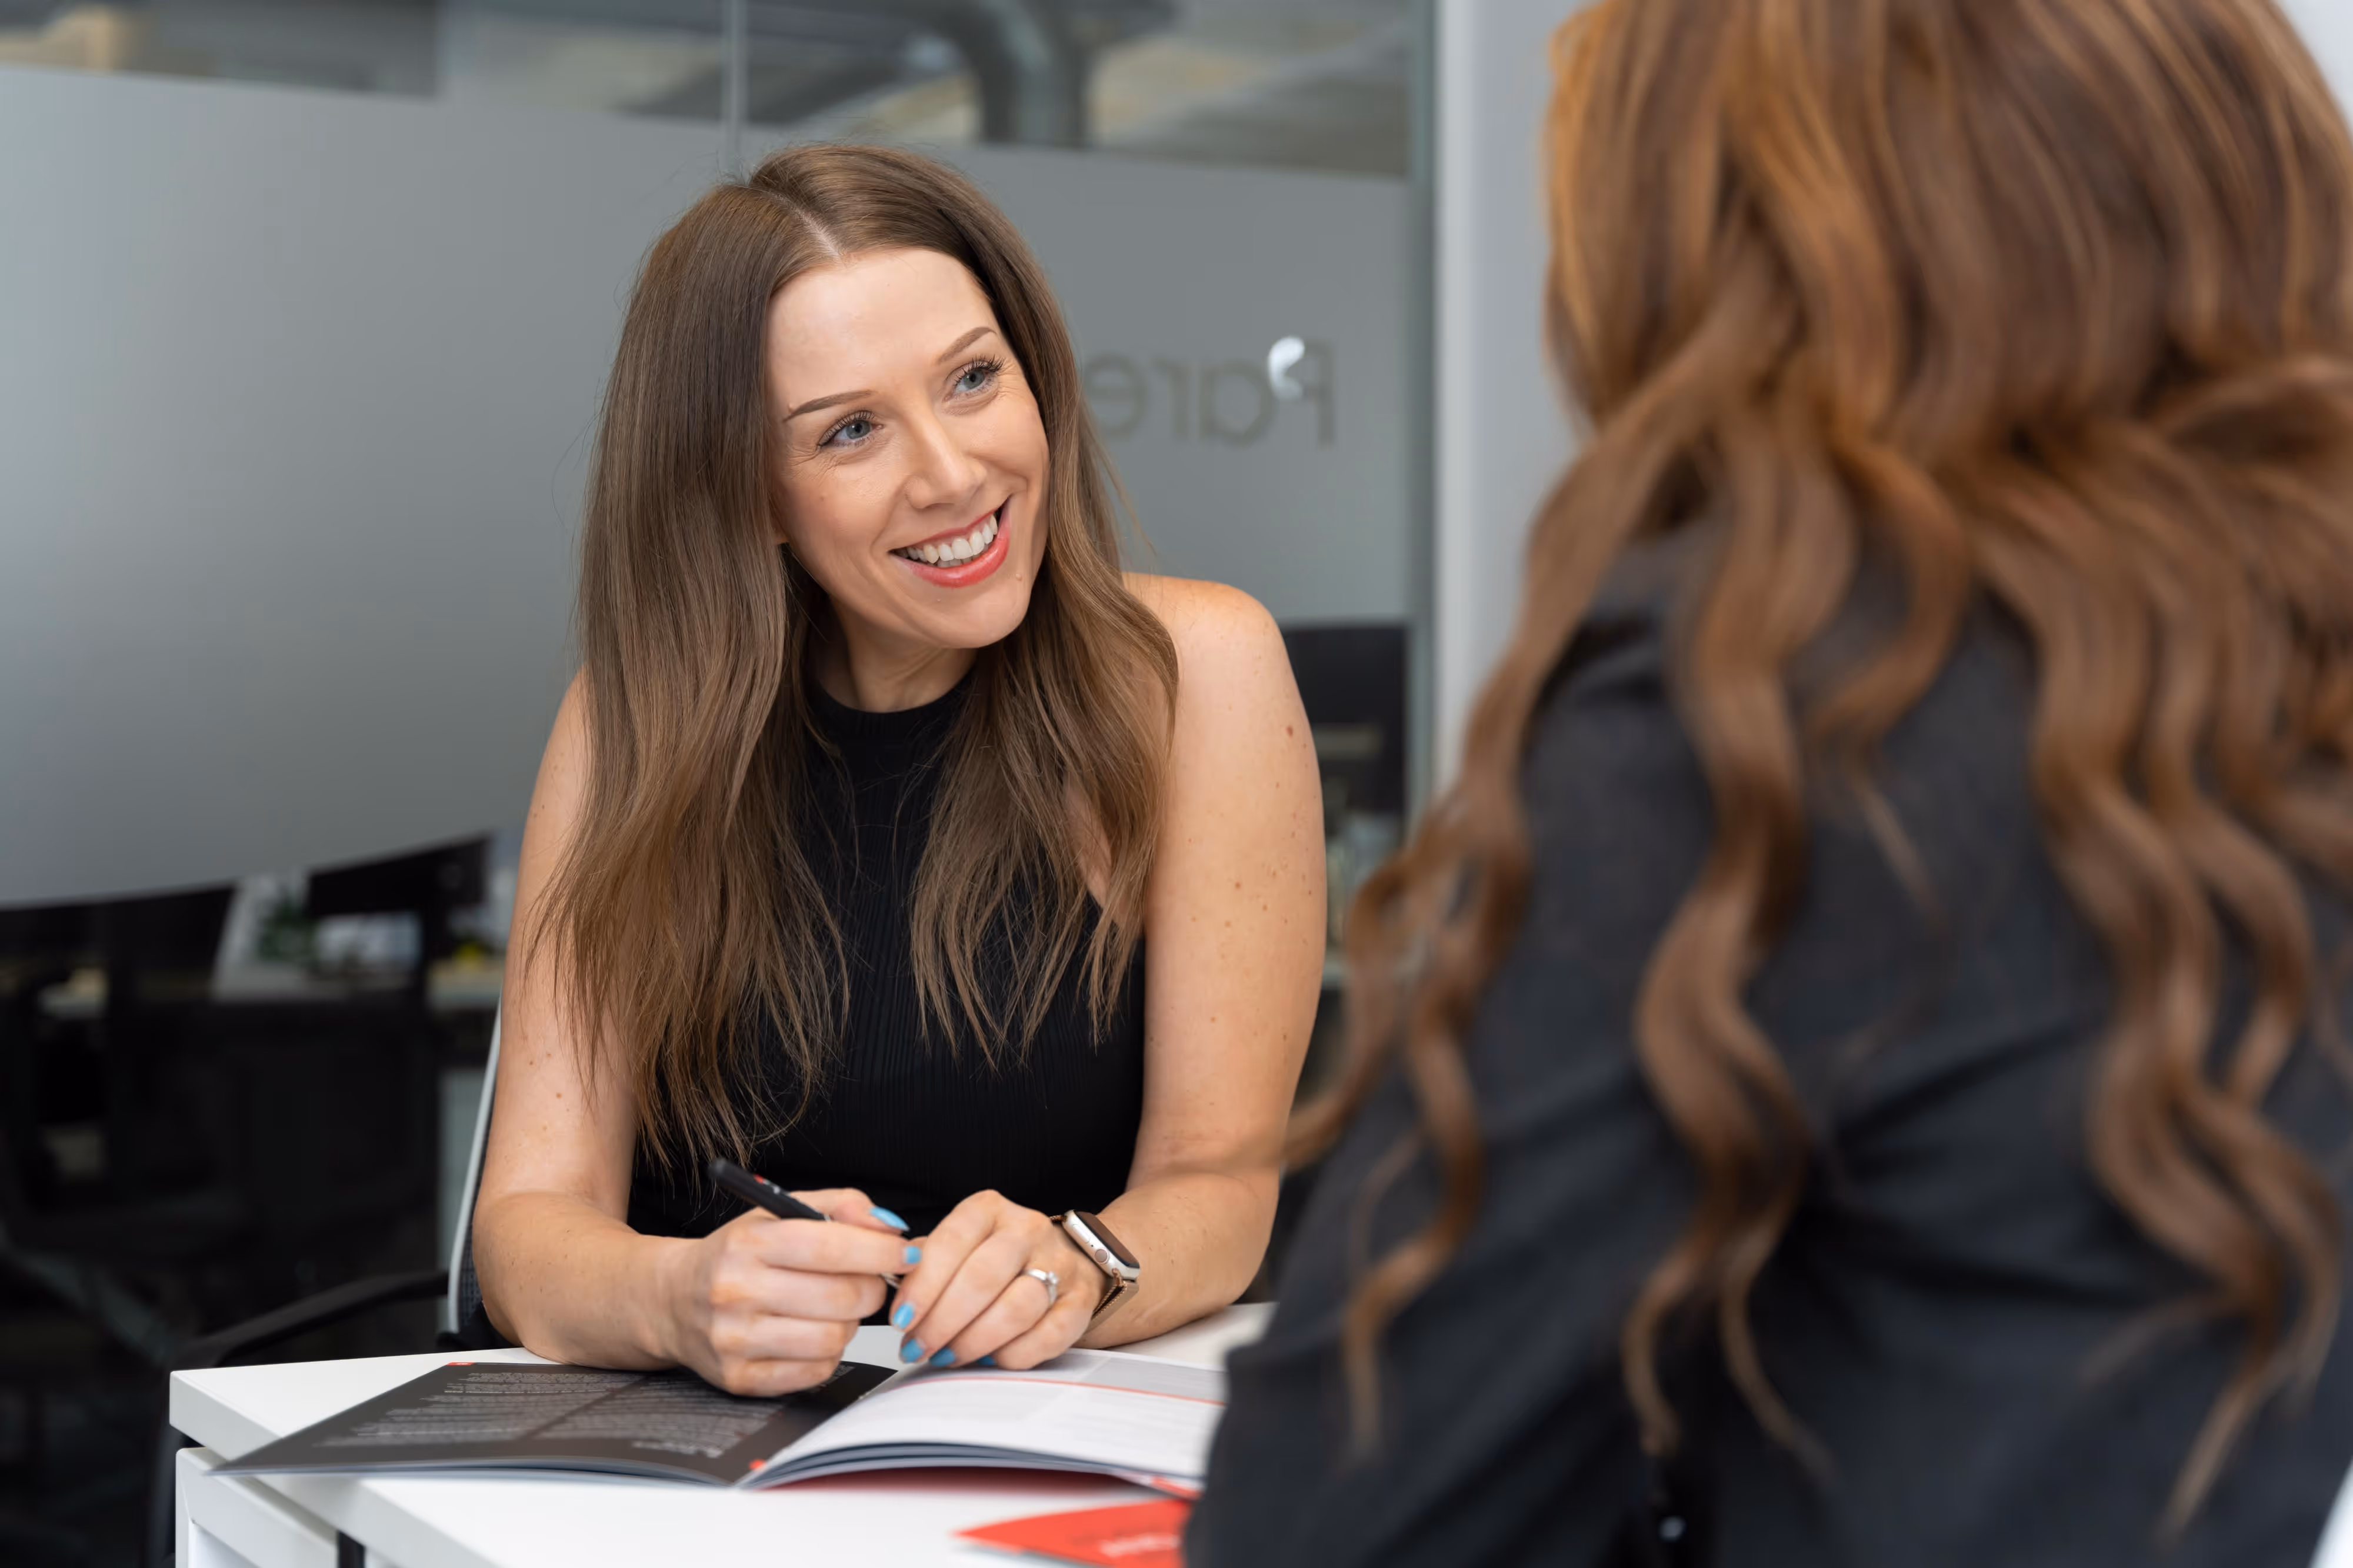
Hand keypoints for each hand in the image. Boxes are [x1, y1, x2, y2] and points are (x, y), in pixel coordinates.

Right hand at [657, 1187, 914, 1395]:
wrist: (672, 1300)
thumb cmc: (737, 1254)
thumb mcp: (778, 1213)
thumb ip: (839, 1207)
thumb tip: (890, 1228)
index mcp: (748, 1242)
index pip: (832, 1247)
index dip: (882, 1253)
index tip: (907, 1254)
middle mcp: (736, 1291)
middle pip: (842, 1298)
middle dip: (871, 1290)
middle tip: (868, 1283)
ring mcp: (735, 1340)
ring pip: (834, 1339)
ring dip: (849, 1324)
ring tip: (833, 1308)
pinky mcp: (739, 1379)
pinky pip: (816, 1372)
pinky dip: (827, 1354)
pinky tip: (812, 1334)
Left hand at [887, 1191, 1105, 1369]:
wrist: (1065, 1259)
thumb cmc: (996, 1258)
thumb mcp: (957, 1245)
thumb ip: (924, 1260)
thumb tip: (894, 1287)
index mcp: (989, 1210)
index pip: (951, 1241)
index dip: (922, 1286)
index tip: (901, 1319)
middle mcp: (1026, 1230)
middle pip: (982, 1278)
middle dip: (942, 1322)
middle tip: (919, 1348)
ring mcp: (1059, 1264)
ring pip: (1016, 1309)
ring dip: (974, 1341)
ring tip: (948, 1357)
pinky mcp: (1079, 1301)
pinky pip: (1047, 1336)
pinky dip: (1012, 1354)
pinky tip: (989, 1359)